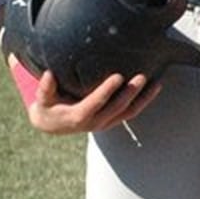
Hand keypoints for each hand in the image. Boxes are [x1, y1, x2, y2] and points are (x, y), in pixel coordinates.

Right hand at [11, 55, 161, 134]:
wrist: (52, 125)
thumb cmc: (47, 107)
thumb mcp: (42, 99)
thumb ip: (45, 88)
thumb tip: (48, 73)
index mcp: (78, 116)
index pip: (96, 102)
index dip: (107, 90)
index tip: (118, 76)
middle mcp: (94, 122)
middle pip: (117, 107)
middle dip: (131, 92)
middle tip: (141, 76)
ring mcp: (106, 123)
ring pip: (129, 112)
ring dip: (144, 99)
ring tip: (157, 84)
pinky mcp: (112, 121)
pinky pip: (131, 112)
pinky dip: (143, 102)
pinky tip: (155, 88)